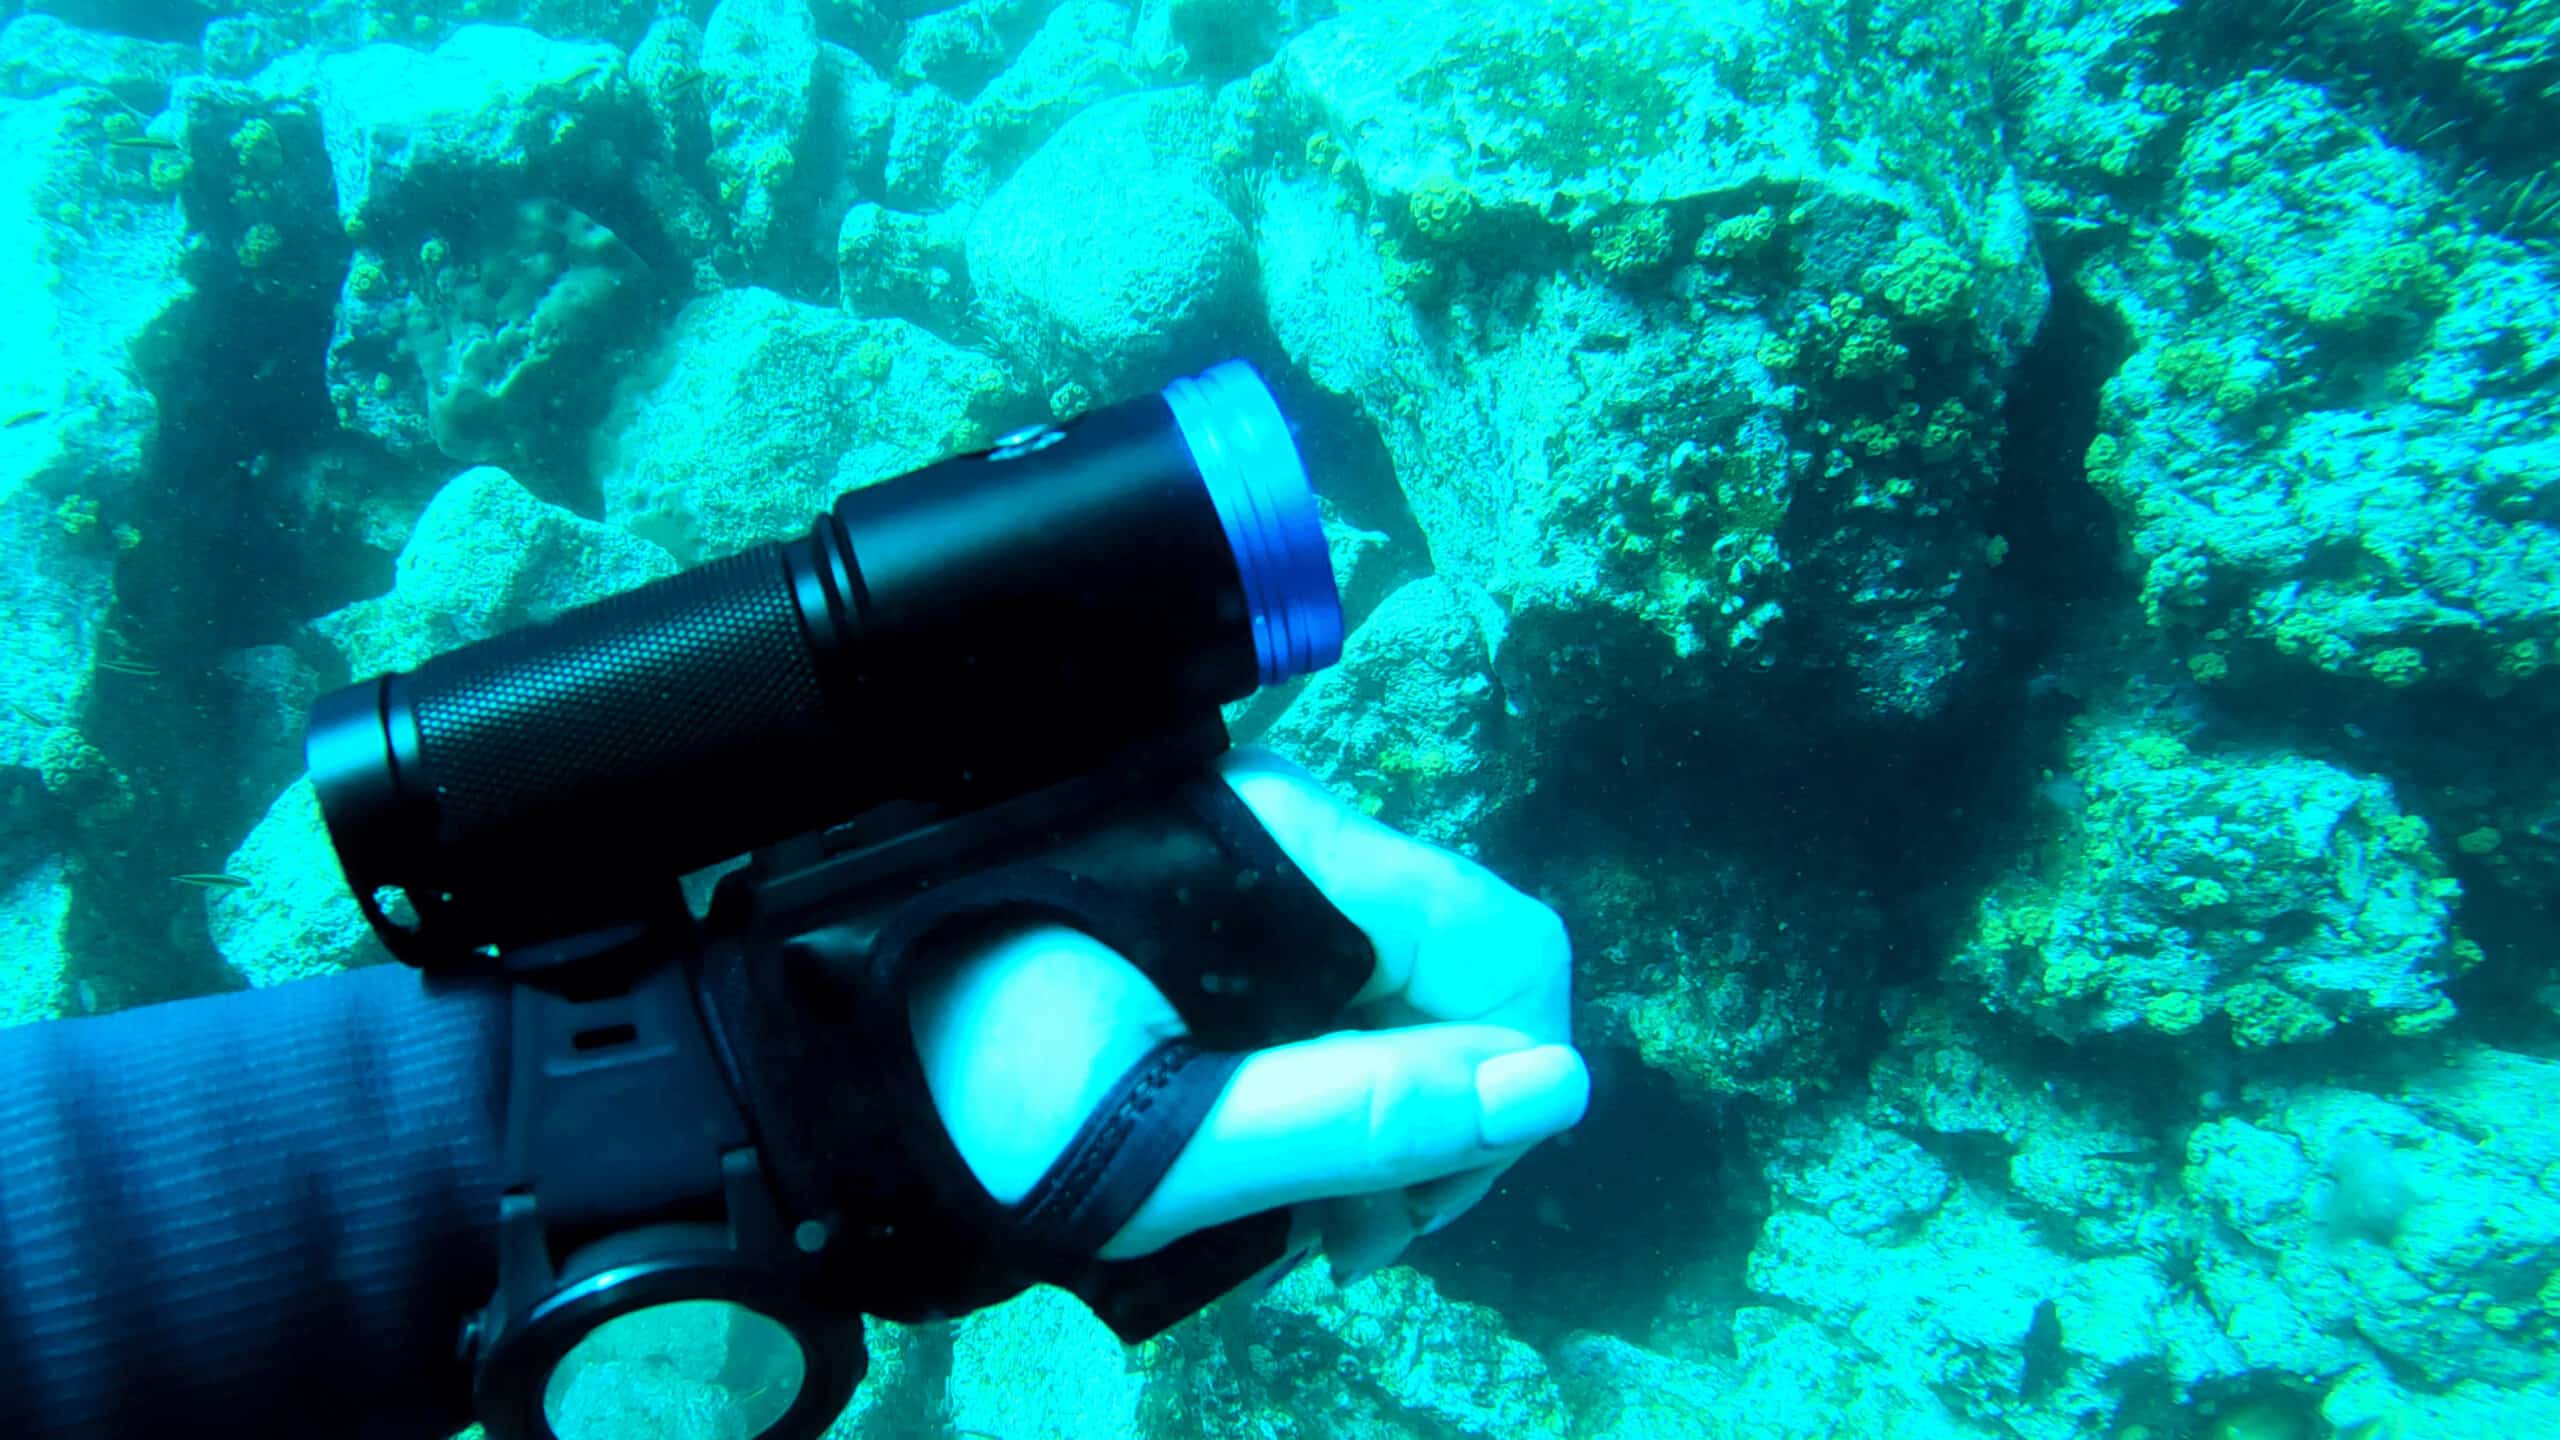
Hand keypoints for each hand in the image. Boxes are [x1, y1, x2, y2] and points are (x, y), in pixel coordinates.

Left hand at [905, 746, 1588, 1286]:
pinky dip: (1323, 1082)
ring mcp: (1250, 860)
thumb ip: (1365, 1117)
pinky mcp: (1213, 899)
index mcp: (1282, 852)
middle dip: (1436, 1118)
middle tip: (1351, 1240)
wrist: (823, 1051)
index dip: (1509, 1082)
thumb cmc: (979, 1097)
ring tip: (1302, 1220)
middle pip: (1457, 972)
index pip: (1503, 942)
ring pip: (1395, 992)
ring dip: (1379, 1114)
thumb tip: (1555, 1088)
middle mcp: (1285, 829)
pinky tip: (1268, 1161)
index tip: (1420, 1206)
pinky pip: (1325, 990)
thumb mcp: (1172, 1144)